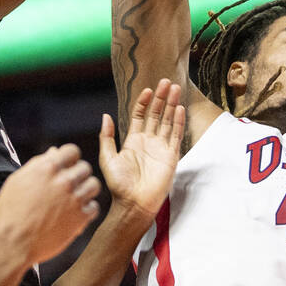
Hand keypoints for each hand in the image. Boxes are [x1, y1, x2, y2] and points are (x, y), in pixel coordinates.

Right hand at [0, 145, 100, 264]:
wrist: (11, 243)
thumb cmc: (10, 211)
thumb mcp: (18, 181)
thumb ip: (38, 163)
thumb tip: (54, 152)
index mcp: (47, 168)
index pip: (72, 151)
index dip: (69, 159)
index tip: (65, 168)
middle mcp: (63, 181)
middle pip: (85, 168)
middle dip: (78, 175)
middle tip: (69, 186)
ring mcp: (73, 199)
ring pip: (94, 185)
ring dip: (86, 191)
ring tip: (76, 199)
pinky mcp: (80, 218)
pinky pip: (94, 207)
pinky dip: (87, 211)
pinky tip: (76, 214)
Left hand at [99, 80, 184, 226]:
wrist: (133, 203)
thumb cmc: (118, 184)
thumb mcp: (107, 158)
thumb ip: (106, 137)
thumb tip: (105, 115)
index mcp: (133, 140)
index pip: (140, 115)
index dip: (143, 102)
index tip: (147, 90)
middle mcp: (148, 141)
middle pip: (156, 114)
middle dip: (160, 98)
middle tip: (165, 82)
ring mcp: (161, 148)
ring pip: (168, 121)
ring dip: (171, 105)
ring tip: (175, 88)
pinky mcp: (171, 156)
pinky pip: (176, 135)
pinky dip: (178, 121)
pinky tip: (180, 108)